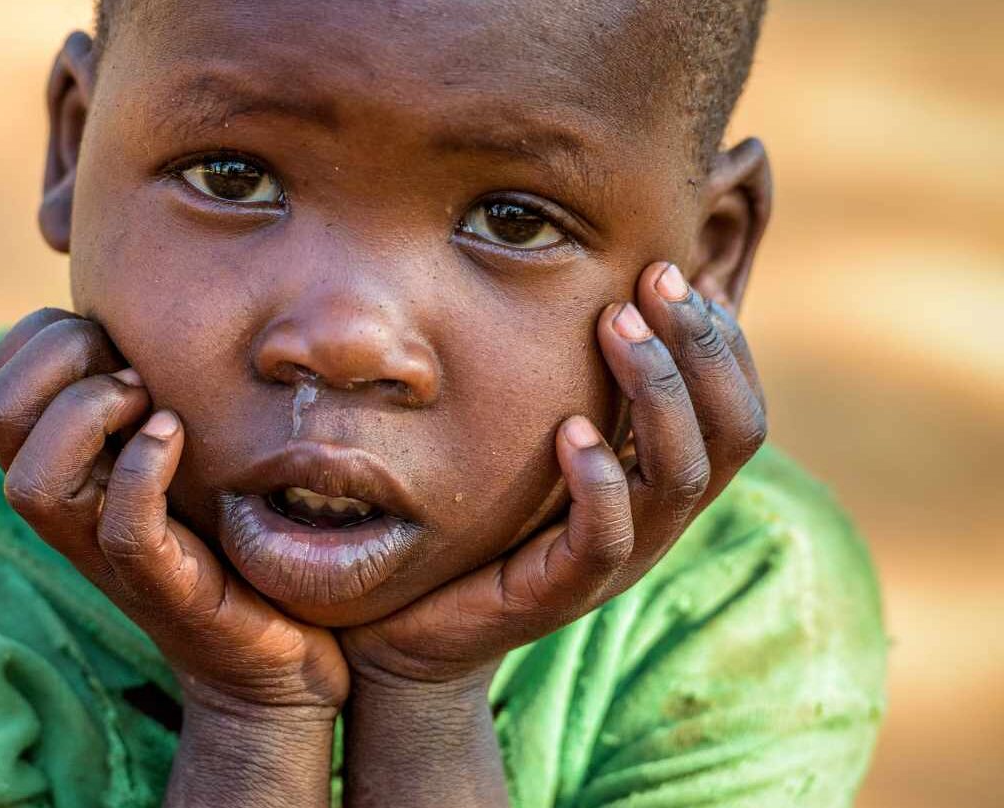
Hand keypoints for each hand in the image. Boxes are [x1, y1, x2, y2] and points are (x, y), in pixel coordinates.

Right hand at [0, 309, 349, 714]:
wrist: (277, 648)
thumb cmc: (228, 529)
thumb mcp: (174, 440)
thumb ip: (140, 382)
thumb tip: (134, 303)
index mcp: (61, 463)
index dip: (37, 335)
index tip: (112, 339)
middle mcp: (68, 506)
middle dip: (57, 358)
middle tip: (132, 368)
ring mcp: (107, 551)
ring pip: (31, 483)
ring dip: (88, 415)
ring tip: (150, 404)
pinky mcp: (164, 588)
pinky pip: (121, 529)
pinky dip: (141, 472)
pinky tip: (176, 437)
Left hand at [339, 261, 767, 685]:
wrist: (418, 629)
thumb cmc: (482, 523)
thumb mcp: (541, 448)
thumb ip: (579, 392)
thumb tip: (591, 294)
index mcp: (662, 483)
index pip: (737, 410)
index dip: (724, 341)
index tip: (679, 273)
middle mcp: (657, 520)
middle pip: (732, 434)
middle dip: (703, 346)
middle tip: (658, 278)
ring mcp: (616, 561)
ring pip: (679, 477)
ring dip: (656, 392)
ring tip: (616, 324)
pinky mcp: (561, 593)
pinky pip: (605, 539)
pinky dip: (597, 480)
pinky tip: (571, 430)